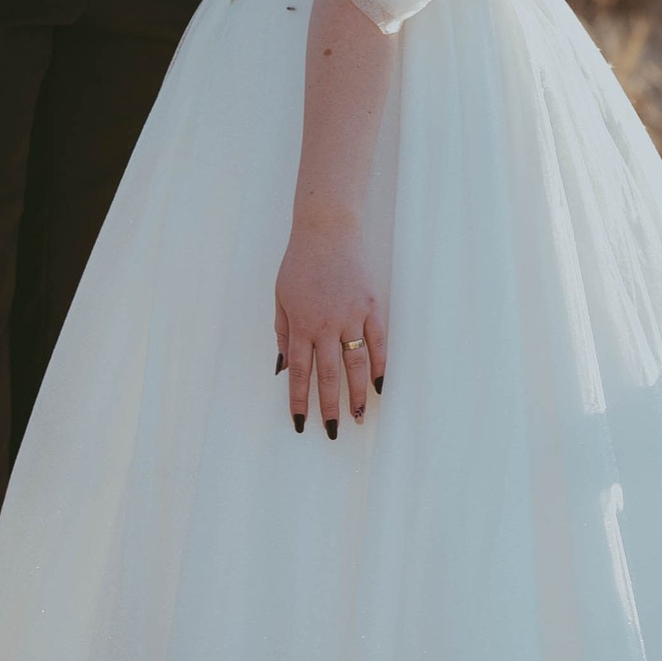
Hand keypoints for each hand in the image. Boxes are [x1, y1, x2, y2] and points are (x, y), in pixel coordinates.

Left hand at [274, 207, 386, 438]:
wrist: (327, 230)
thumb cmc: (299, 264)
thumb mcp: (280, 298)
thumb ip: (284, 334)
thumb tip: (284, 368)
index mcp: (301, 324)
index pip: (300, 372)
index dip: (300, 401)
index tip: (301, 423)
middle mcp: (326, 324)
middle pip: (328, 375)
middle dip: (330, 406)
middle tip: (334, 430)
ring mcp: (351, 316)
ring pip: (355, 364)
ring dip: (358, 393)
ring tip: (359, 415)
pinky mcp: (371, 306)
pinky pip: (378, 342)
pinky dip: (380, 365)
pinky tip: (380, 385)